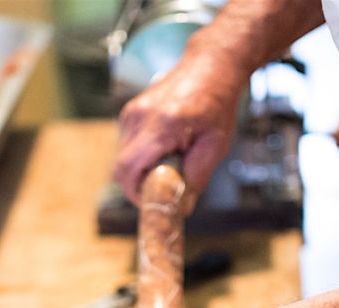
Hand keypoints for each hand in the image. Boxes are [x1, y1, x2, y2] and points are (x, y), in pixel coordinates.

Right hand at [114, 55, 244, 204]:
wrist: (210, 67)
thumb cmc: (217, 105)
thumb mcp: (215, 145)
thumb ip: (196, 178)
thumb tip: (181, 208)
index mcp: (162, 125)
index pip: (128, 168)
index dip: (134, 192)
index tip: (150, 202)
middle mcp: (140, 116)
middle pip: (121, 167)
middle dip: (137, 185)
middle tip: (159, 192)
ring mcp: (132, 111)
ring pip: (122, 157)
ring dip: (139, 170)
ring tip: (165, 167)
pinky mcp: (130, 111)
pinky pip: (126, 144)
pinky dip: (140, 156)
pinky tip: (162, 151)